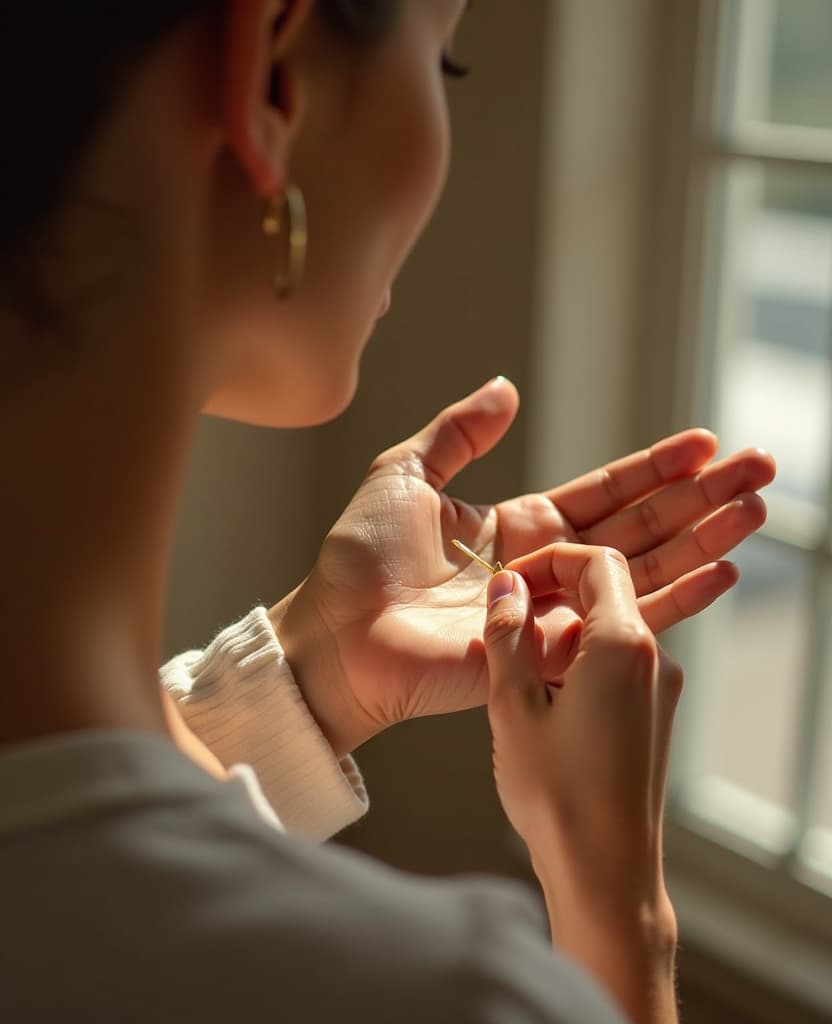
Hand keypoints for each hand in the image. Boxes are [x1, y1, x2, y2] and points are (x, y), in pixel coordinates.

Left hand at [269, 378, 774, 756]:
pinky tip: (721, 570)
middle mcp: (548, 568)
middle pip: (641, 526)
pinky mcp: (554, 653)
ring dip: (703, 539)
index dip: (655, 467)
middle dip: (701, 498)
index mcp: (519, 526)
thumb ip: (459, 433)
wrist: (338, 632)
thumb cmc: (360, 558)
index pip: (605, 491)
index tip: (705, 444)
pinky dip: (677, 599)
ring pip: (646, 570)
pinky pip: (624, 624)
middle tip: (760, 469)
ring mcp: (555, 612)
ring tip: (756, 510)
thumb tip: (506, 388)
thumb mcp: (405, 474)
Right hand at [483, 545, 679, 1022]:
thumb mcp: (513, 705)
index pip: (597, 562)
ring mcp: (661, 689)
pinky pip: (617, 664)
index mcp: (624, 644)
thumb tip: (505, 587)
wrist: (606, 873)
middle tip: (503, 618)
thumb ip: (507, 635)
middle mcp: (655, 658)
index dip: (548, 560)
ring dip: (561, 631)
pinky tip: (541, 697)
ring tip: (514, 666)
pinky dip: (578, 661)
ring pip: (608, 630)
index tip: (509, 583)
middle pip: (605, 593)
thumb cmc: (557, 795)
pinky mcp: (655, 715)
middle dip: (551, 593)